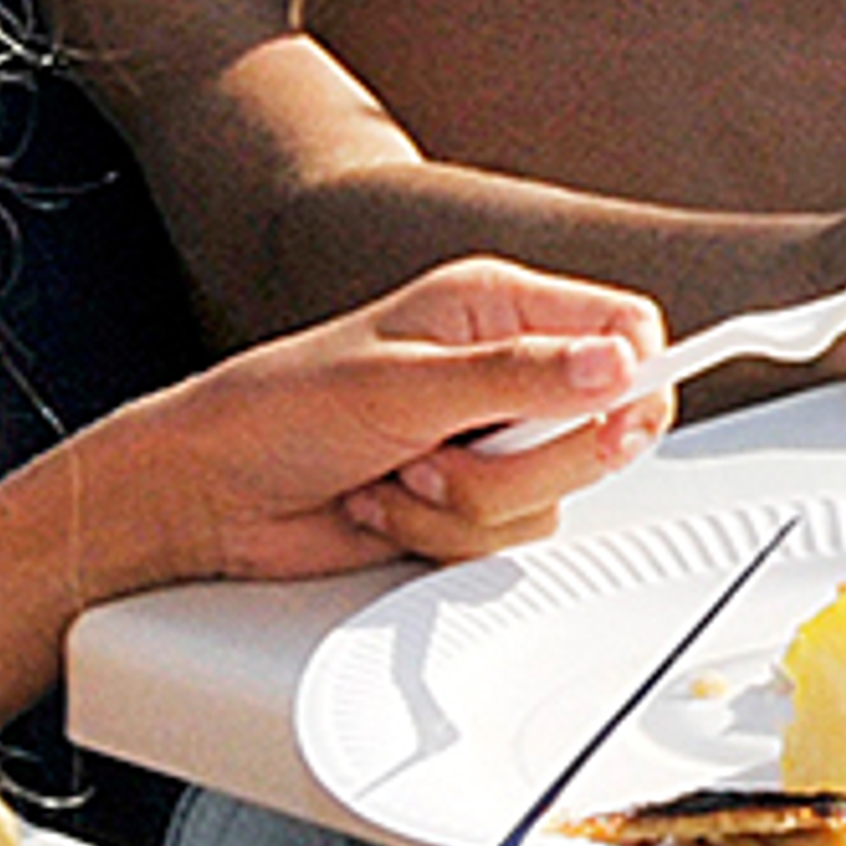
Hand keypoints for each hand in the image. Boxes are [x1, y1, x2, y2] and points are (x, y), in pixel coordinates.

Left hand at [72, 257, 675, 588]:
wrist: (206, 496)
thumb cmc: (277, 409)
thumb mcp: (402, 385)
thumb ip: (519, 378)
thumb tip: (615, 365)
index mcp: (494, 305)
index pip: (623, 327)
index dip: (638, 377)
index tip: (616, 421)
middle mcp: (502, 371)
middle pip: (599, 426)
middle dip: (521, 460)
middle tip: (452, 448)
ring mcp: (486, 443)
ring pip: (552, 495)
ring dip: (467, 503)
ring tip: (398, 473)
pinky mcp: (465, 505)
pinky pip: (506, 539)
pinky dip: (440, 534)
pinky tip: (385, 504)